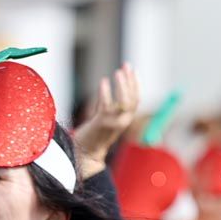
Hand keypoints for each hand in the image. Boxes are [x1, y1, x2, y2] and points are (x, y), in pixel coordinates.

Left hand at [74, 63, 139, 178]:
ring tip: (117, 72)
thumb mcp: (104, 118)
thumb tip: (109, 85)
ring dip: (122, 86)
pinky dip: (105, 93)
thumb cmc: (92, 135)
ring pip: (123, 103)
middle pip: (132, 100)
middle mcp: (122, 122)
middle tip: (125, 65)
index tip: (132, 69)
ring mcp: (112, 124)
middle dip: (130, 81)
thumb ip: (109, 105)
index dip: (135, 84)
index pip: (136, 99)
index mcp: (124, 119)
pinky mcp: (101, 124)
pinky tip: (103, 82)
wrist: (84, 153)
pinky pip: (106, 106)